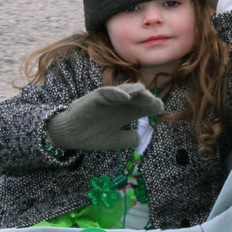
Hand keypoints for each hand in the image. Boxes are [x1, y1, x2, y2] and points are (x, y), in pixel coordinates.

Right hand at [47, 83, 163, 150]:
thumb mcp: (114, 141)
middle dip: (146, 99)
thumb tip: (139, 139)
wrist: (71, 136)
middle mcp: (119, 103)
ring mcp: (108, 99)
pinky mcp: (96, 97)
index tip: (160, 109)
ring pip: (124, 91)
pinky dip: (116, 93)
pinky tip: (125, 96)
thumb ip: (127, 139)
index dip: (151, 106)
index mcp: (125, 112)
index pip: (142, 106)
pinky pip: (107, 92)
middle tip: (154, 102)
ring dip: (134, 91)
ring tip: (144, 93)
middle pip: (136, 97)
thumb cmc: (92, 136)